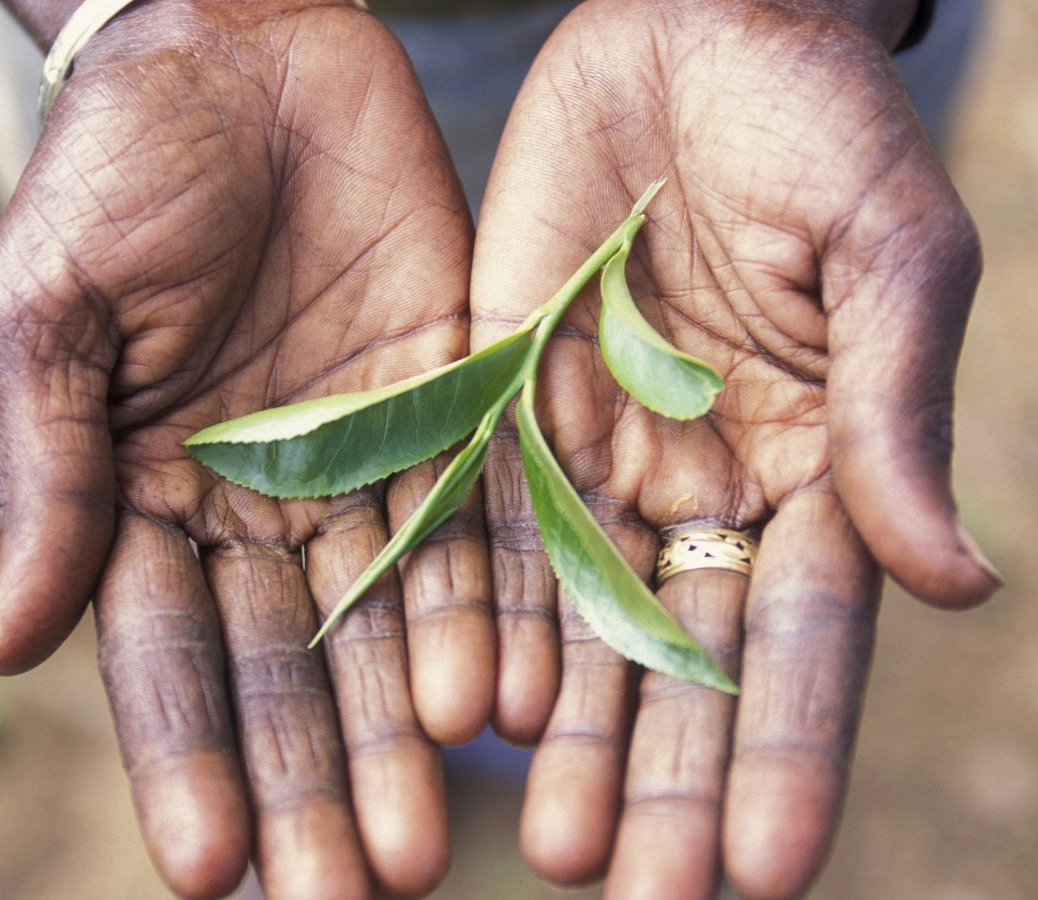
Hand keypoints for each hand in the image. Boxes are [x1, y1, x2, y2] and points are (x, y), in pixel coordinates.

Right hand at [0, 2, 492, 896]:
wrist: (244, 44)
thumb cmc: (119, 162)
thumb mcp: (50, 312)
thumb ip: (46, 477)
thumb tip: (6, 645)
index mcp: (146, 489)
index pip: (162, 654)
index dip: (185, 760)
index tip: (210, 874)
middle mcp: (261, 496)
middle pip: (287, 664)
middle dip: (313, 779)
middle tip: (347, 893)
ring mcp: (364, 457)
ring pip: (388, 619)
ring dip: (405, 729)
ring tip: (424, 843)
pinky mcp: (455, 401)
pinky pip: (476, 523)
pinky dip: (487, 613)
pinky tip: (499, 704)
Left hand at [471, 0, 998, 895]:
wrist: (690, 30)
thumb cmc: (816, 125)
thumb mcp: (887, 259)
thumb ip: (900, 418)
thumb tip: (960, 586)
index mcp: (812, 462)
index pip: (802, 636)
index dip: (788, 749)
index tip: (768, 869)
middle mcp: (700, 482)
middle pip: (682, 656)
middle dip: (660, 775)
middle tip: (631, 892)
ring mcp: (596, 452)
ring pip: (577, 617)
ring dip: (564, 728)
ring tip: (548, 840)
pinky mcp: (501, 402)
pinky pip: (487, 525)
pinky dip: (481, 613)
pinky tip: (470, 704)